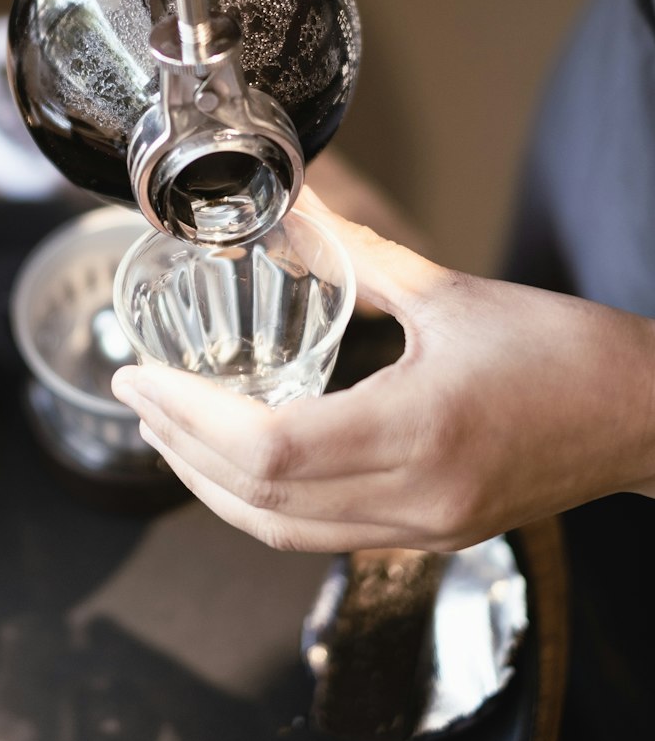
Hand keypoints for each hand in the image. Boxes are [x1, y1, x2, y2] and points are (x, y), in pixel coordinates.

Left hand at [111, 189, 654, 551]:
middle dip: (179, 450)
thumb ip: (359, 252)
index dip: (186, 415)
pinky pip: (318, 533)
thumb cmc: (567, 354)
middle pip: (256, 499)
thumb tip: (293, 205)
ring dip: (211, 484)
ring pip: (280, 529)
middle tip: (136, 396)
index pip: (263, 449)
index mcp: (415, 435)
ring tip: (168, 429)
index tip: (139, 375)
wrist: (646, 418)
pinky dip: (261, 500)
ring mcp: (419, 530)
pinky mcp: (428, 536)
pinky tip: (239, 458)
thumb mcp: (453, 294)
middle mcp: (411, 501)